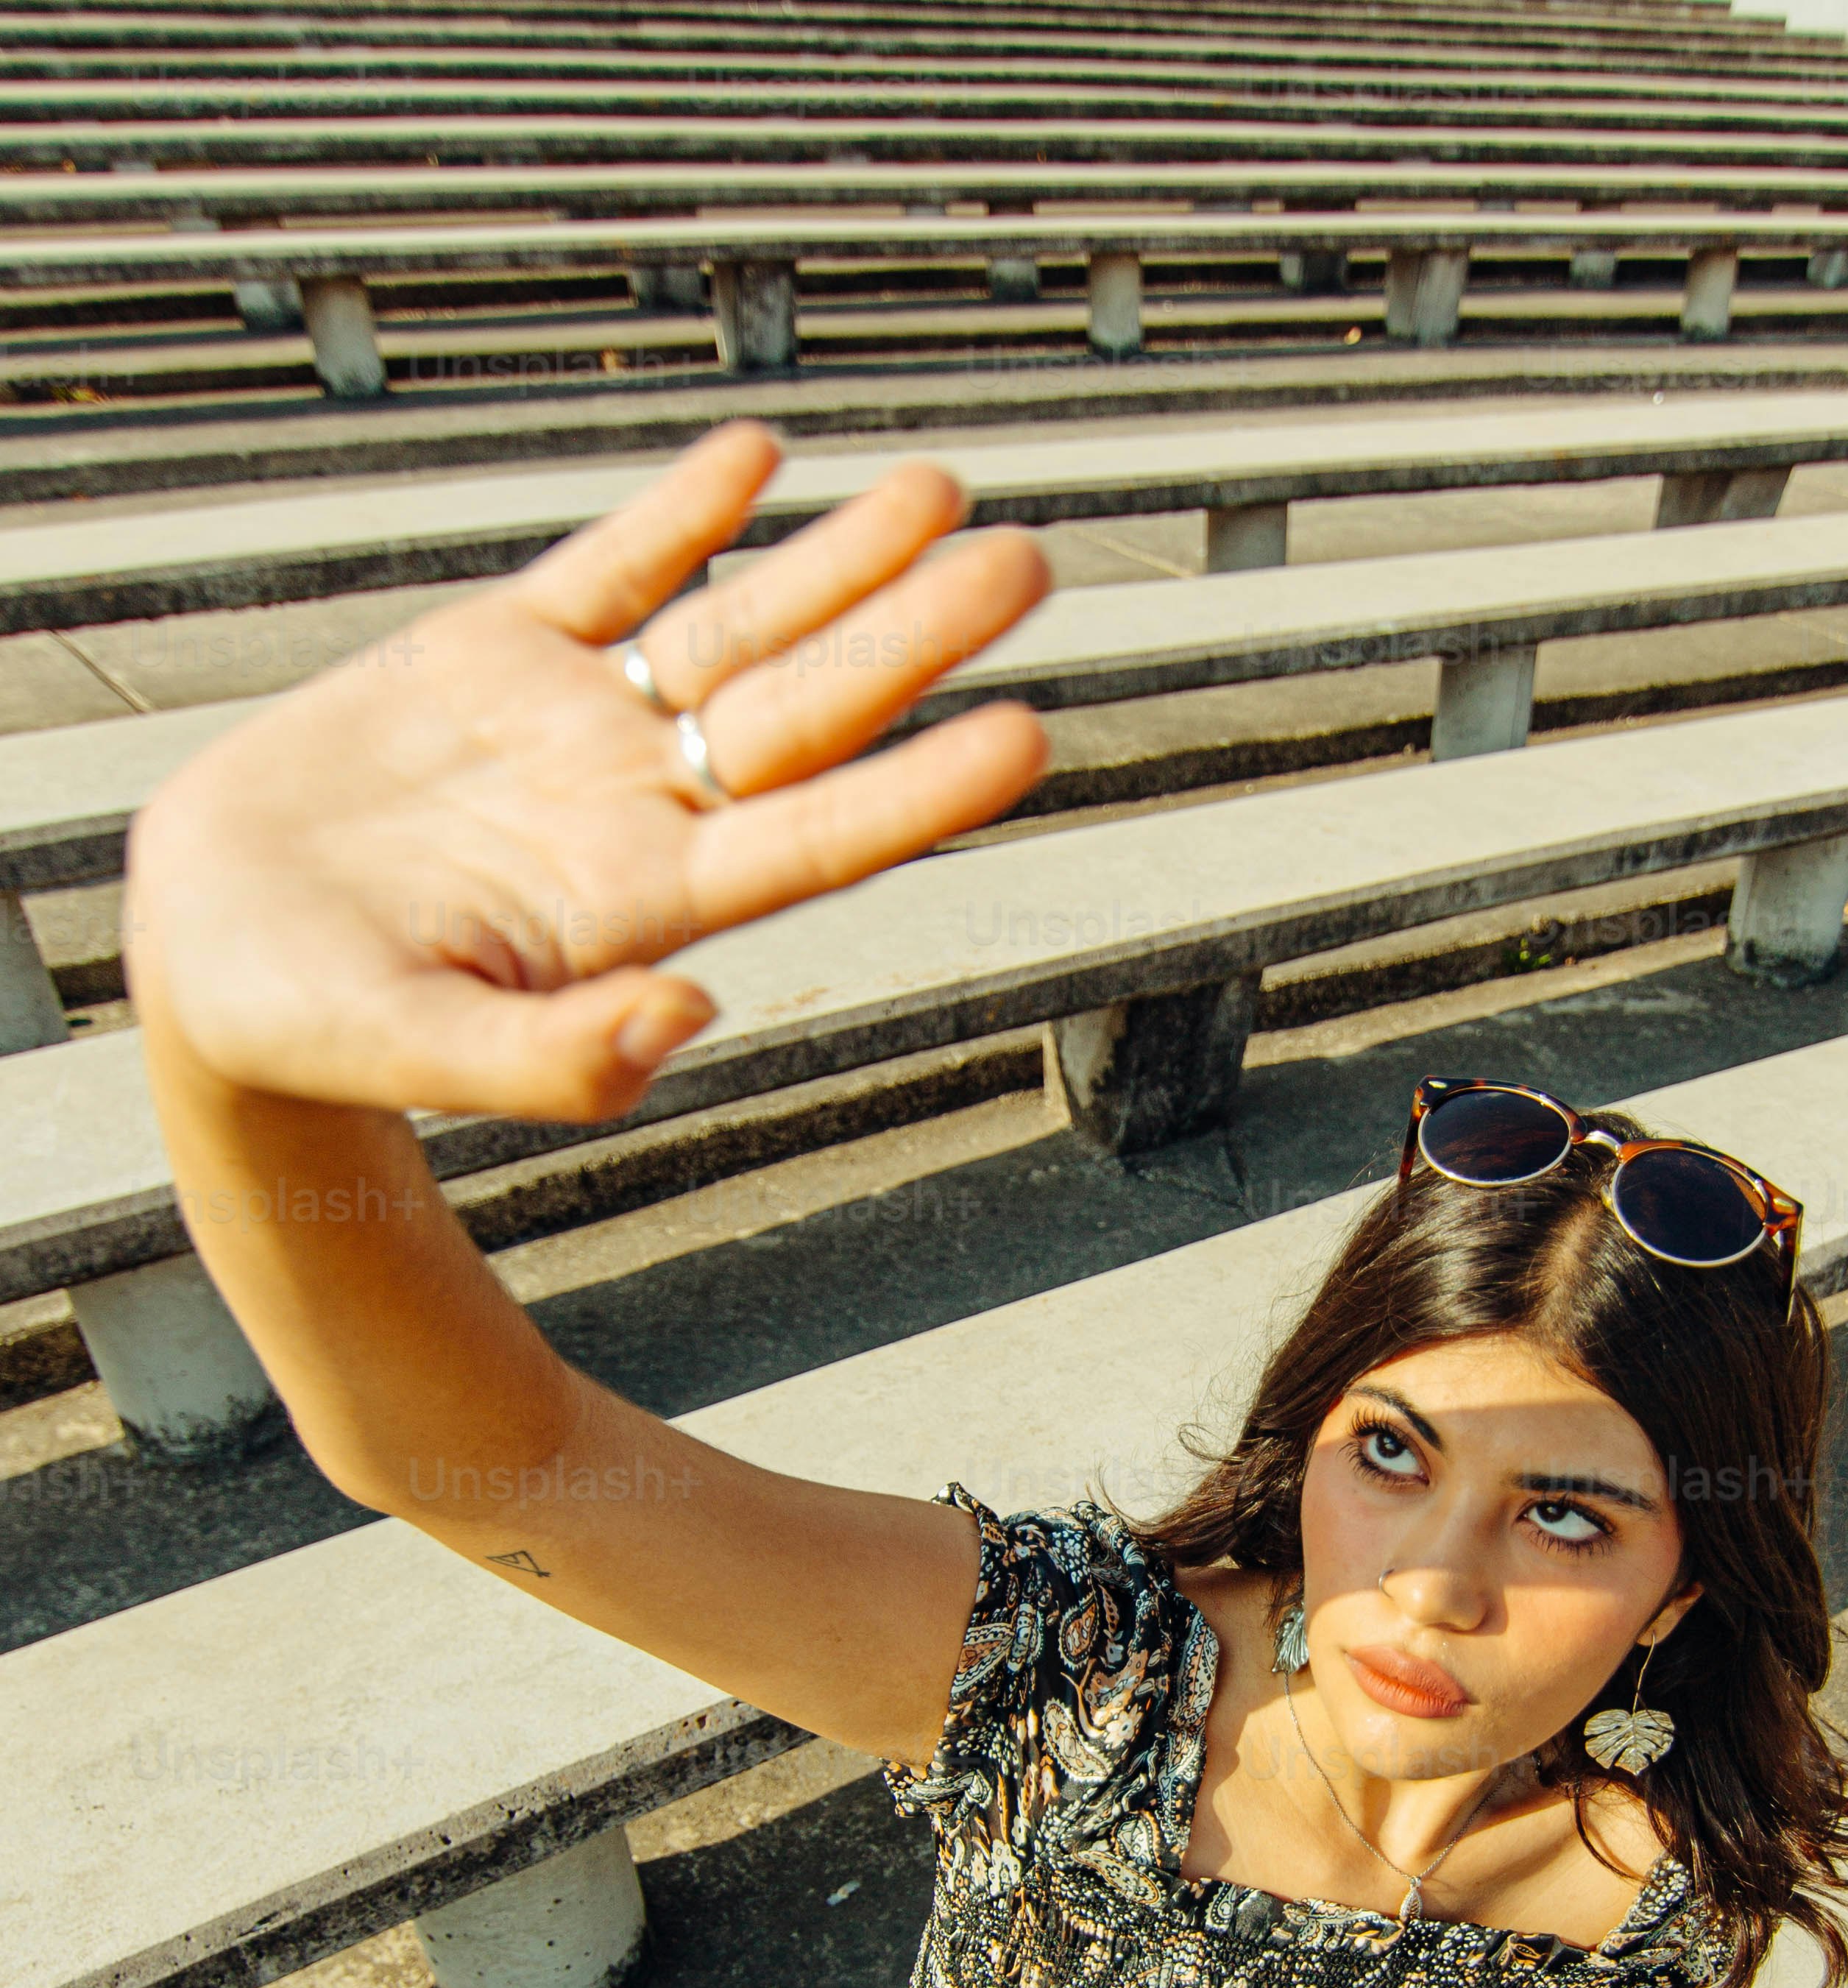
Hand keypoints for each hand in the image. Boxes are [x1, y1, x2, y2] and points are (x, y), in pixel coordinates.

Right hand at [124, 421, 1052, 1125]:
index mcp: (638, 905)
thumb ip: (554, 1060)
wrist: (212, 956)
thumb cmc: (308, 1026)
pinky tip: (759, 458)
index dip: (918, 788)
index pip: (812, 837)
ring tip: (943, 488)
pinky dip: (682, 511)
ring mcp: (573, 726)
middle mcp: (633, 807)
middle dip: (912, 634)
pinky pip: (610, 570)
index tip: (1023, 734)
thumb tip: (690, 1018)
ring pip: (735, 627)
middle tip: (1027, 562)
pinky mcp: (496, 657)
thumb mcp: (414, 1049)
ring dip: (838, 561)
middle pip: (805, 712)